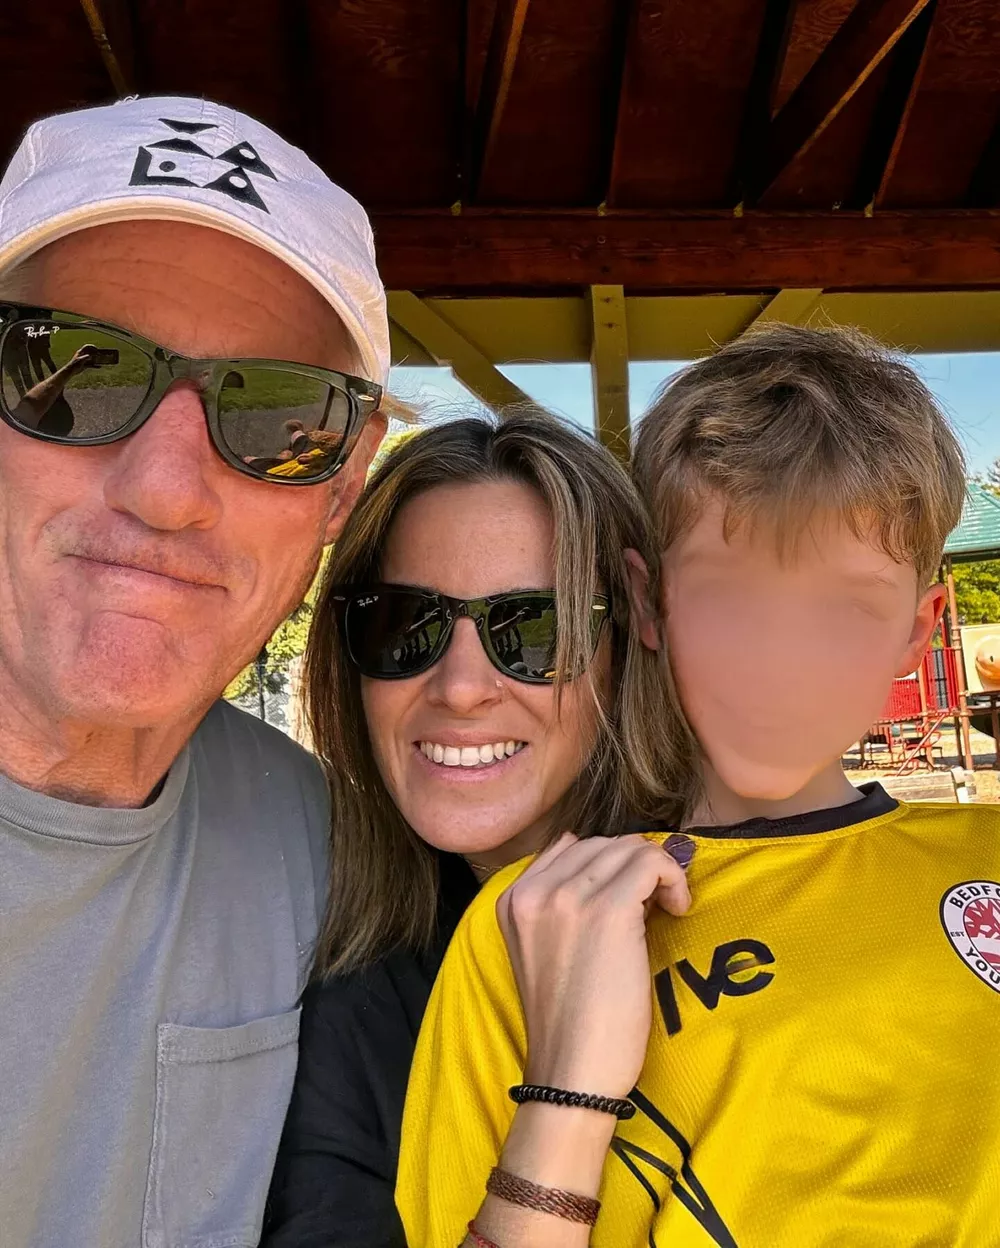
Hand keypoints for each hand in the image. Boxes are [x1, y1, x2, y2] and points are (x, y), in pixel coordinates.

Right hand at [497, 832, 690, 1102]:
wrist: (571, 1073)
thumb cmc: (568, 1022)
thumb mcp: (544, 950)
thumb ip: (561, 903)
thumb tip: (608, 859)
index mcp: (514, 899)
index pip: (570, 845)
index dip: (610, 865)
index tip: (631, 895)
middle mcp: (536, 890)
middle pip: (603, 844)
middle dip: (635, 867)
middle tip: (653, 907)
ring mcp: (569, 897)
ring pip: (630, 848)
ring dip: (658, 873)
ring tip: (666, 910)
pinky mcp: (609, 910)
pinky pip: (652, 863)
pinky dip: (674, 878)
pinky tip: (678, 909)